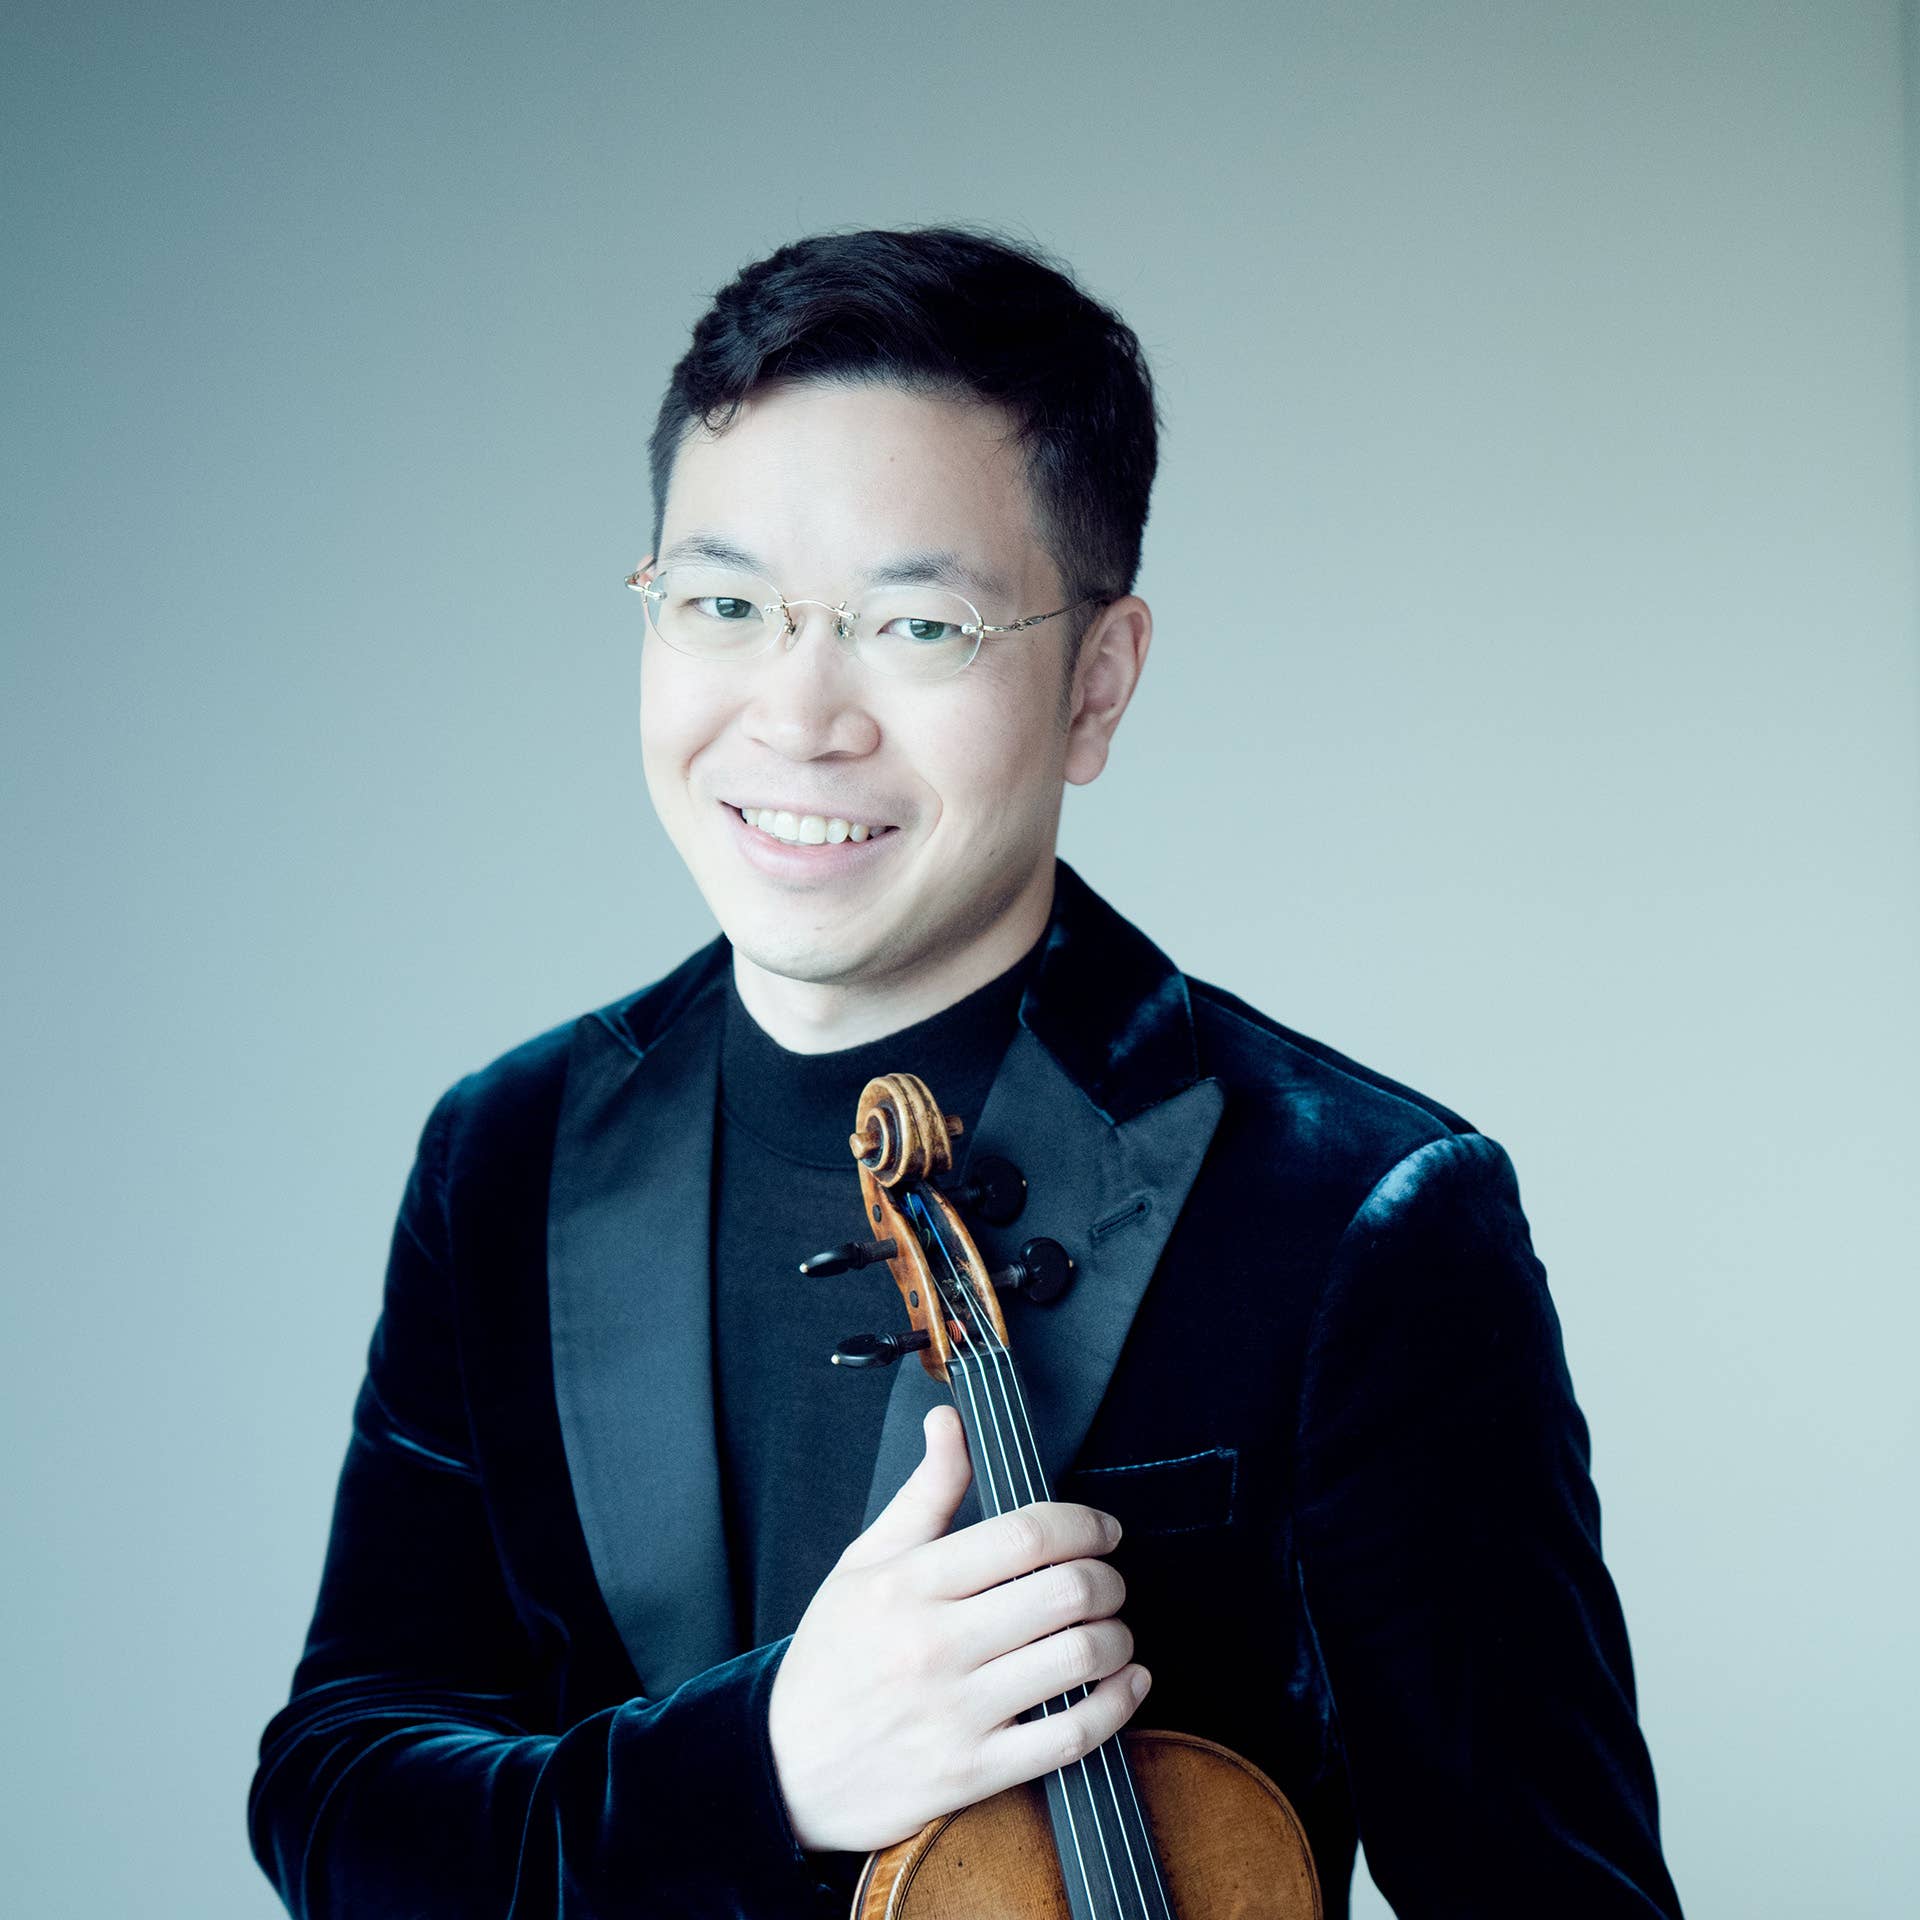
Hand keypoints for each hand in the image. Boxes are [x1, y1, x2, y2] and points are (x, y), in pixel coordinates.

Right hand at [767, 1404, 1149, 1854]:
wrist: (785, 1770)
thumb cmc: (830, 1658)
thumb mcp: (863, 1563)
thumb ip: (923, 1493)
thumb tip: (950, 1421)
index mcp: (909, 1584)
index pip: (1025, 1535)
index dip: (1084, 1524)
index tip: (1102, 1529)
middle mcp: (935, 1645)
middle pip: (1064, 1592)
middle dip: (1108, 1579)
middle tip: (1109, 1579)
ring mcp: (957, 1713)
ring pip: (1077, 1660)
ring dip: (1117, 1637)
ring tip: (1113, 1629)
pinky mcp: (973, 1772)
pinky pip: (1070, 1736)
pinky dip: (1117, 1704)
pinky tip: (1126, 1683)